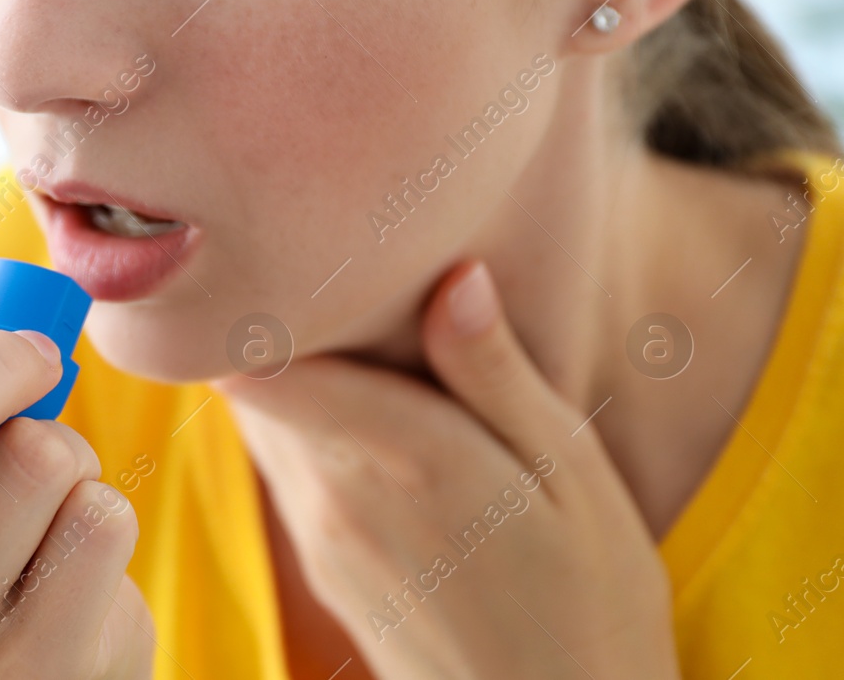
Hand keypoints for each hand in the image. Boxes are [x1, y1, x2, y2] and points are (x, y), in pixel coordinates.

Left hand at [214, 261, 679, 678]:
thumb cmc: (591, 598)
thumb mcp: (571, 473)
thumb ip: (496, 373)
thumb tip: (452, 276)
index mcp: (400, 456)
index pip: (258, 360)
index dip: (260, 297)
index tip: (295, 247)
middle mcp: (335, 493)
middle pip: (252, 376)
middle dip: (281, 321)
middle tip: (333, 268)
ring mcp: (317, 533)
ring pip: (262, 417)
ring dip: (293, 370)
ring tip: (357, 329)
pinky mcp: (318, 560)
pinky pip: (285, 463)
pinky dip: (306, 421)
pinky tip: (368, 408)